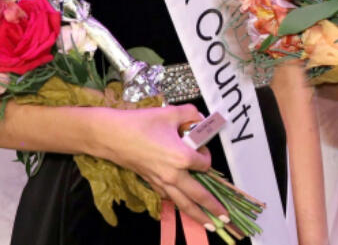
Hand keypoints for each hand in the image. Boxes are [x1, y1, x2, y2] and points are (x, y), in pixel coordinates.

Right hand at [92, 104, 227, 223]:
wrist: (111, 136)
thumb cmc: (141, 123)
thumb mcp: (171, 112)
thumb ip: (191, 114)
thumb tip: (201, 118)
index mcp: (182, 157)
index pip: (204, 163)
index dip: (206, 154)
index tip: (200, 145)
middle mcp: (173, 175)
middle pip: (198, 195)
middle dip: (212, 206)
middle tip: (226, 218)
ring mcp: (161, 182)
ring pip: (182, 203)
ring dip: (197, 214)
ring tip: (210, 225)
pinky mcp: (150, 183)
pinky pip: (168, 198)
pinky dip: (178, 204)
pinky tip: (183, 207)